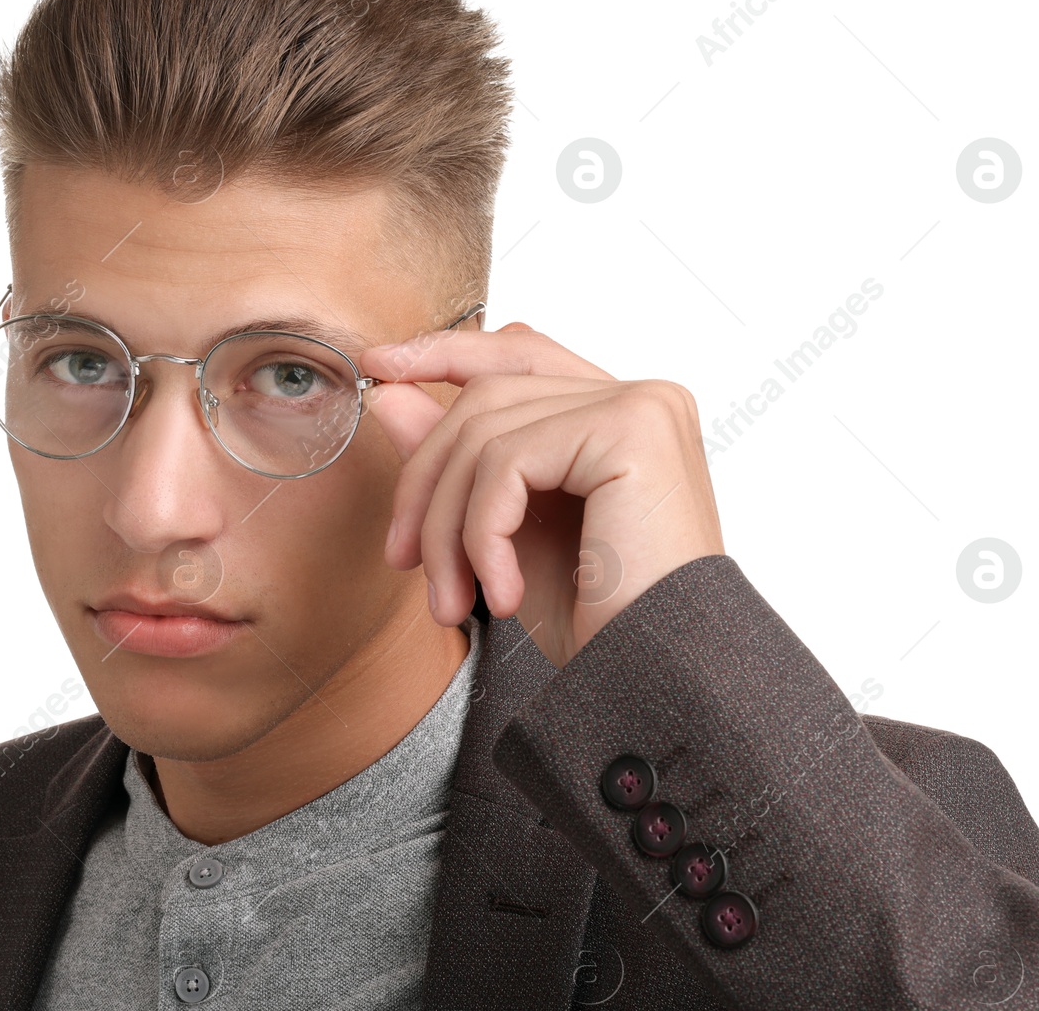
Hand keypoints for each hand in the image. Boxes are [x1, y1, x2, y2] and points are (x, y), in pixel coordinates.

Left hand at [357, 321, 724, 668]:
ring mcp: (641, 406)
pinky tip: (502, 594)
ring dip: (446, 524)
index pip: (518, 355)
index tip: (379, 370)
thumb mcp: (504, 533)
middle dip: (426, 478)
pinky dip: (481, 532)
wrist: (659, 685)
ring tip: (452, 600)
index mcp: (621, 415)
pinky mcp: (632, 429)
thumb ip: (454, 460)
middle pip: (488, 395)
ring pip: (486, 431)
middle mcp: (641, 397)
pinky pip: (507, 460)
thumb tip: (388, 395)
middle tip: (401, 559)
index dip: (445, 353)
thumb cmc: (601, 623)